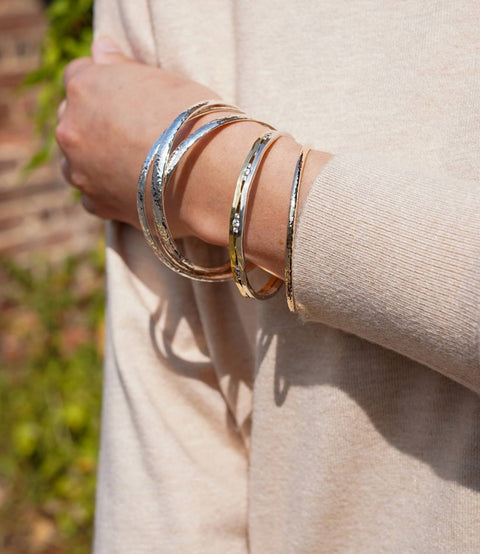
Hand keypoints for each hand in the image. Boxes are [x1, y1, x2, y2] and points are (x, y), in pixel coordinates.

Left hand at [56, 36, 219, 233]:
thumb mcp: (162, 80)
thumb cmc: (194, 119)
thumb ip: (122, 66)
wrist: (211, 175)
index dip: (104, 84)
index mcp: (85, 87)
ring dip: (94, 160)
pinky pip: (92, 195)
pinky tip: (133, 188)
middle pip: (72, 119)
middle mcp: (72, 128)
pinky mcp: (97, 204)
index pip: (77, 74)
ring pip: (75, 161)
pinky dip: (107, 191)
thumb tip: (101, 48)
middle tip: (132, 131)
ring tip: (131, 163)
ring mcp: (80, 170)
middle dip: (95, 123)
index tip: (125, 95)